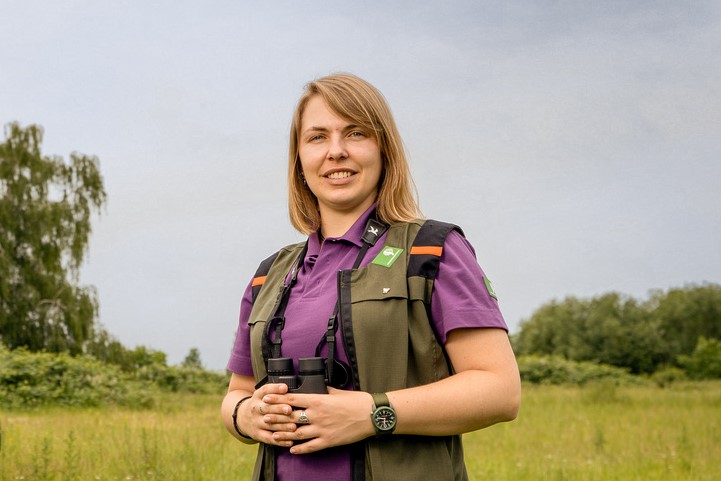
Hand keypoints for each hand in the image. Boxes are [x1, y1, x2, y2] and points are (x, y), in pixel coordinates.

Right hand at [239, 383, 296, 447]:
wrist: (242, 417)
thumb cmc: (260, 404)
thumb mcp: (262, 395)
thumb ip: (275, 391)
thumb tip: (290, 387)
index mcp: (258, 396)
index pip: (265, 390)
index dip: (275, 389)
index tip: (285, 388)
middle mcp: (255, 408)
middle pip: (267, 408)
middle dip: (279, 409)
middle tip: (289, 410)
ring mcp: (256, 422)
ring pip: (269, 424)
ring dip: (282, 426)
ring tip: (293, 427)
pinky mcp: (257, 434)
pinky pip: (269, 438)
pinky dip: (280, 441)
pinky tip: (289, 441)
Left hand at [261, 388, 375, 453]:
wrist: (372, 415)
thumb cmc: (357, 401)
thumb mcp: (338, 391)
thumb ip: (325, 390)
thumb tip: (318, 386)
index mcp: (318, 400)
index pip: (292, 399)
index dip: (277, 399)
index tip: (266, 399)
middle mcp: (317, 415)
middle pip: (291, 417)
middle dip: (276, 418)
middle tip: (264, 418)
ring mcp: (322, 429)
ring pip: (297, 434)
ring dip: (284, 435)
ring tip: (273, 435)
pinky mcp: (329, 440)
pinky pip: (311, 447)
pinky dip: (300, 449)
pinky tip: (292, 450)